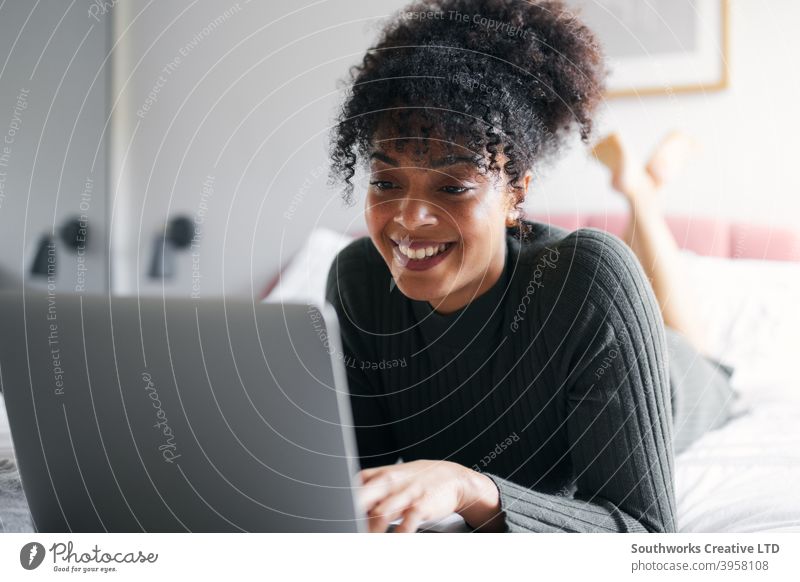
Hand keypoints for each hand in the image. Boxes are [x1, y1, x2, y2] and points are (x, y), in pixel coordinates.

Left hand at [355, 460, 503, 532]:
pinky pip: (406, 524)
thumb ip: (371, 489)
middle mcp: (390, 482)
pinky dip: (396, 536)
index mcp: (380, 475)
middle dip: (349, 516)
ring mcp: (406, 493)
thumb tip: (347, 504)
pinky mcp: (421, 506)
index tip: (332, 516)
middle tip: (341, 530)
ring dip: (369, 531)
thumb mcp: (393, 478)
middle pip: (361, 498)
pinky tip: (391, 542)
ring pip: (380, 513)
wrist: (452, 477)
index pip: (352, 485)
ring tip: (361, 540)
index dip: (341, 502)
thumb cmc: (418, 480)